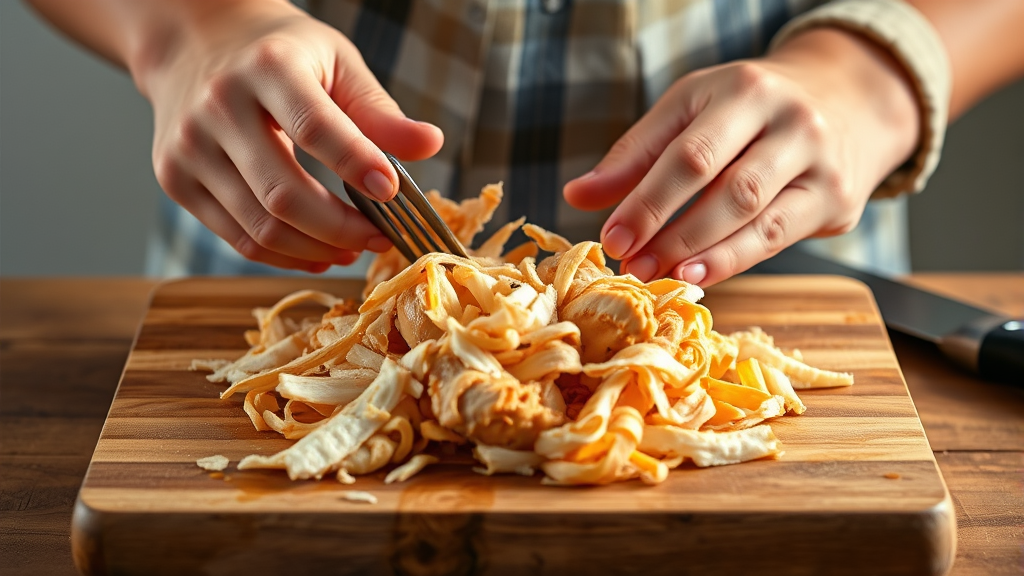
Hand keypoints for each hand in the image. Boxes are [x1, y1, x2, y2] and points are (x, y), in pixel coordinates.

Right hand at [138, 0, 441, 270]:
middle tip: (381, 237)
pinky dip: (285, 255)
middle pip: (284, 193)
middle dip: (342, 228)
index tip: (393, 194)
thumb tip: (431, 145)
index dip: (356, 166)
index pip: (315, 128)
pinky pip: (238, 238)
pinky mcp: (175, 179)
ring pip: (261, 227)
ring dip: (318, 249)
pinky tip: (319, 252)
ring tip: (354, 248)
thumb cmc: (280, 54)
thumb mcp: (337, 62)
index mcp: (267, 67)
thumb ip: (379, 110)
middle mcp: (218, 106)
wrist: (195, 43)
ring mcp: (188, 147)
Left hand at [564, 28, 919, 285]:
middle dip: (670, 233)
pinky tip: (699, 274)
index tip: (612, 238)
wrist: (846, 99)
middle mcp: (790, 121)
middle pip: (724, 187)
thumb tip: (576, 195)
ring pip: (755, 218)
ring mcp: (820, 161)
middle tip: (632, 266)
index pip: (689, 155)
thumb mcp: (689, 111)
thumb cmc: (748, 108)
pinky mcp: (837, 198)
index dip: (646, 202)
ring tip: (661, 274)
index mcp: (743, 90)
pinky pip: (777, 237)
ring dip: (700, 254)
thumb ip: (635, 154)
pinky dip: (733, 260)